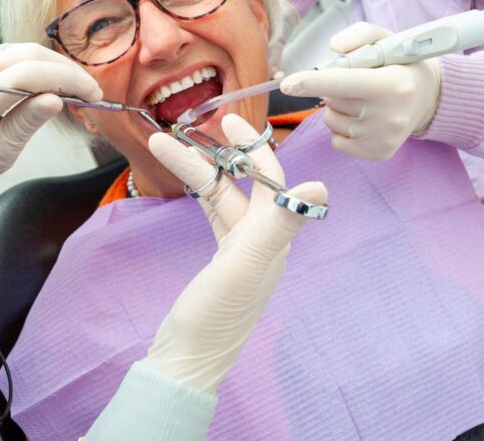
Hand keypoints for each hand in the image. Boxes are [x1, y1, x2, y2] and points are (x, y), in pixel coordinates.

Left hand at [0, 43, 101, 191]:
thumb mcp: (1, 152)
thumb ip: (27, 122)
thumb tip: (57, 100)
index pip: (27, 76)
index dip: (66, 80)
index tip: (92, 94)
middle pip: (28, 56)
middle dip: (65, 70)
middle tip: (91, 91)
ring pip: (22, 51)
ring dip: (53, 65)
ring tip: (76, 86)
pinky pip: (11, 55)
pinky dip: (36, 65)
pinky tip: (52, 81)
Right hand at [143, 114, 326, 392]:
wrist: (185, 362)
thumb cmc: (216, 316)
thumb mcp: (245, 265)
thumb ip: (279, 224)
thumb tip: (320, 184)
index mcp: (274, 239)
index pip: (271, 181)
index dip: (253, 148)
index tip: (229, 121)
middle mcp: (262, 241)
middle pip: (242, 184)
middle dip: (217, 153)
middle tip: (192, 125)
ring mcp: (240, 252)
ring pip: (221, 197)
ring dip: (196, 171)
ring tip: (163, 145)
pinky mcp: (220, 262)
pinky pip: (212, 215)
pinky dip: (197, 194)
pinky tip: (183, 180)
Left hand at [280, 22, 441, 159]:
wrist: (428, 98)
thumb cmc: (400, 64)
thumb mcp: (385, 40)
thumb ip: (358, 36)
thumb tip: (333, 48)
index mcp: (392, 84)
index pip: (343, 82)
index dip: (312, 82)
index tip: (287, 85)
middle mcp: (389, 115)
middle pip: (332, 101)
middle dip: (335, 89)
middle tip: (360, 83)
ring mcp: (384, 138)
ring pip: (331, 121)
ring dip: (338, 109)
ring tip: (364, 100)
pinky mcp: (379, 154)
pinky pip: (337, 141)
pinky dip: (342, 129)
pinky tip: (364, 118)